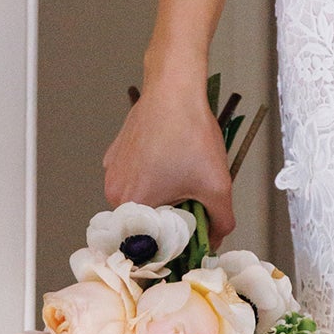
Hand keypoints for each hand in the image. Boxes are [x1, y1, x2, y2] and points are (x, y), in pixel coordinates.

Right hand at [103, 72, 235, 243]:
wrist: (174, 90)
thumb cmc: (190, 132)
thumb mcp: (217, 185)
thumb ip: (221, 222)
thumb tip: (216, 240)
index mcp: (132, 203)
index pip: (150, 243)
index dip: (175, 243)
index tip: (191, 236)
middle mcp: (114, 191)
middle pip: (146, 222)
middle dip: (171, 218)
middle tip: (193, 201)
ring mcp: (112, 170)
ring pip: (140, 199)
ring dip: (162, 197)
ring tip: (183, 176)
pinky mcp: (116, 154)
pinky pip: (135, 178)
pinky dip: (152, 177)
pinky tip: (171, 160)